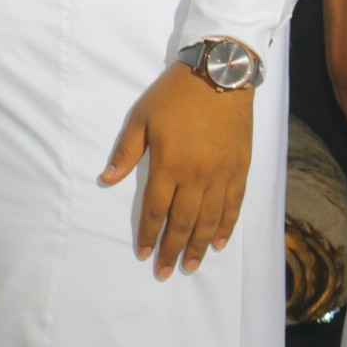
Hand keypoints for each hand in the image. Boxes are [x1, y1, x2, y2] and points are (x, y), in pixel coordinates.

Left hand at [100, 62, 254, 278]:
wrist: (219, 75)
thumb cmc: (174, 95)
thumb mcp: (141, 118)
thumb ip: (125, 152)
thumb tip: (106, 180)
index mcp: (169, 165)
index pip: (154, 210)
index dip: (147, 234)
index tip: (142, 253)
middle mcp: (197, 176)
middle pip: (183, 223)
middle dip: (172, 250)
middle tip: (164, 271)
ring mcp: (222, 175)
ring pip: (209, 220)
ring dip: (199, 246)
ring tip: (191, 266)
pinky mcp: (240, 169)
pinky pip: (234, 206)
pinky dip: (226, 227)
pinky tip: (219, 242)